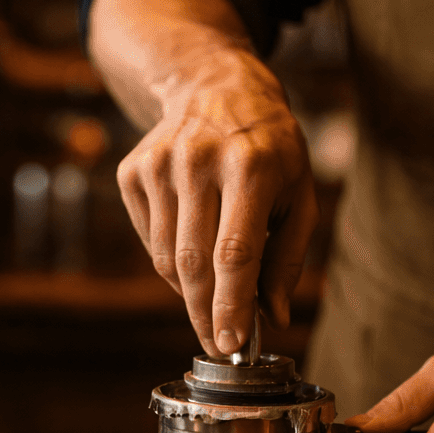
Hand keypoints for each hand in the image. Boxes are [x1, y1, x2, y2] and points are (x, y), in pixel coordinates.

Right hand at [116, 46, 316, 356]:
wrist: (215, 86)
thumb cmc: (269, 148)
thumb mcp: (300, 193)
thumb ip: (288, 257)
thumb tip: (273, 318)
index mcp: (250, 166)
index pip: (235, 252)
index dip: (231, 304)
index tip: (231, 345)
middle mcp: (198, 162)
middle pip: (195, 261)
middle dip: (206, 313)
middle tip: (219, 344)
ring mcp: (159, 165)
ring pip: (166, 257)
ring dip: (190, 291)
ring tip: (213, 296)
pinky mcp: (133, 171)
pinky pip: (149, 239)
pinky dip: (170, 262)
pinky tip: (192, 249)